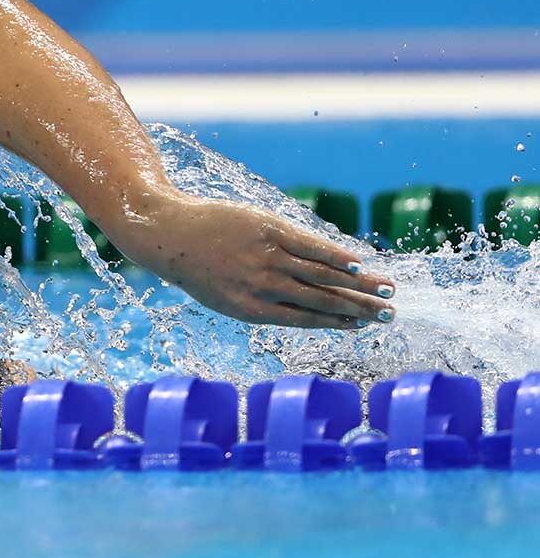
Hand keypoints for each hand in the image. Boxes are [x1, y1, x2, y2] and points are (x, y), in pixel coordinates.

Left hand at [120, 195, 395, 328]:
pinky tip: (359, 264)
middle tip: (390, 315)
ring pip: (321, 275)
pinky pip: (309, 246)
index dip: (339, 323)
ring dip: (358, 284)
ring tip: (387, 290)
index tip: (365, 327)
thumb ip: (265, 301)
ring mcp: (266, 258)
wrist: (169, 236)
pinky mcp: (268, 230)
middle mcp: (263, 287)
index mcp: (252, 310)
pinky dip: (336, 256)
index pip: (306, 320)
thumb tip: (305, 306)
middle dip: (359, 308)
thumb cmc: (199, 267)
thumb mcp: (226, 297)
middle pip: (321, 299)